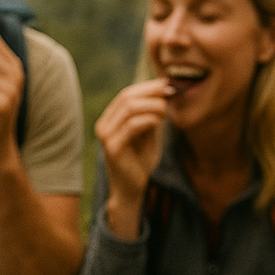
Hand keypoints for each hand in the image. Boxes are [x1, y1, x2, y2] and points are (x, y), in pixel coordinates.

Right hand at [94, 80, 170, 238]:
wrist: (131, 189)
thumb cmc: (140, 162)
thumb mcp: (147, 133)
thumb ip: (150, 115)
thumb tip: (163, 92)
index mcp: (110, 120)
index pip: (126, 94)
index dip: (147, 87)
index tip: (167, 84)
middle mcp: (104, 125)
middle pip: (126, 97)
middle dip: (151, 92)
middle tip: (170, 93)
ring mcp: (106, 136)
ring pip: (129, 108)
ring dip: (153, 105)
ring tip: (166, 111)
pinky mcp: (113, 148)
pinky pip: (132, 126)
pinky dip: (149, 120)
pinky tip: (160, 122)